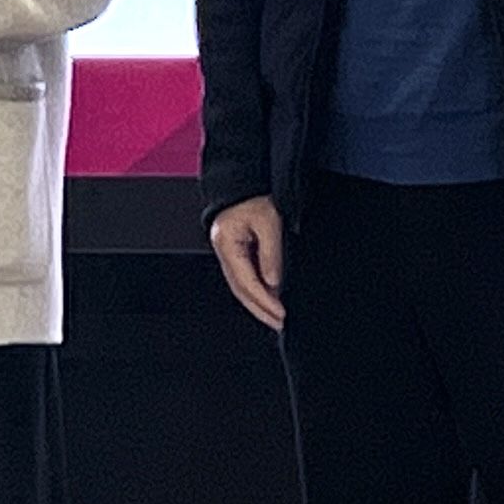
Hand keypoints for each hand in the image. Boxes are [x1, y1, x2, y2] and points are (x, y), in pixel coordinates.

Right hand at [209, 196, 284, 330]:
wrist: (243, 181)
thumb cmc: (254, 196)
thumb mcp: (269, 222)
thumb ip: (271, 254)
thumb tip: (273, 282)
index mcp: (227, 243)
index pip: (246, 282)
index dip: (264, 301)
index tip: (280, 313)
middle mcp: (223, 250)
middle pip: (240, 289)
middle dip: (260, 309)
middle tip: (279, 322)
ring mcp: (227, 251)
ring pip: (241, 286)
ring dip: (258, 303)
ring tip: (275, 317)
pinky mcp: (235, 250)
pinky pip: (244, 276)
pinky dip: (256, 290)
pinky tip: (268, 298)